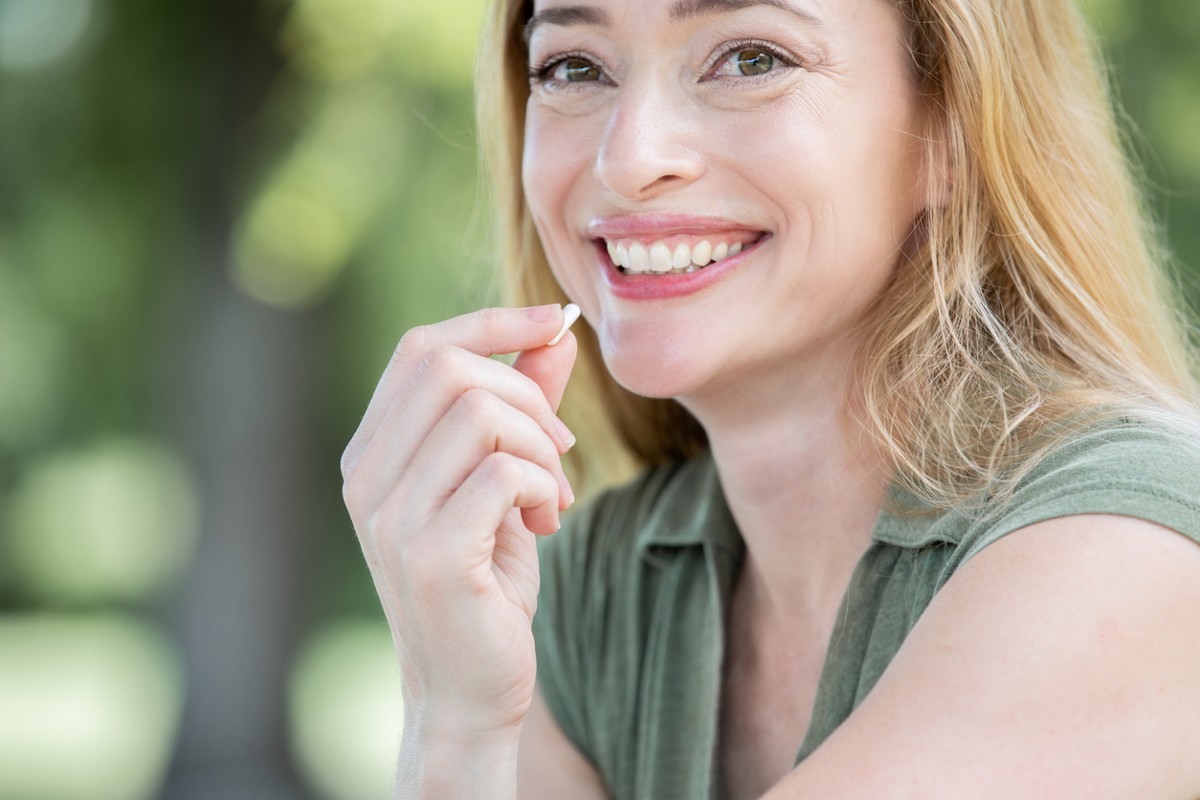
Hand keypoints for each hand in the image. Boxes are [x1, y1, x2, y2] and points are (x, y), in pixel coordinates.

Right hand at [341, 304, 577, 741]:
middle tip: (559, 452)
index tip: (556, 319)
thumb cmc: (486, 582)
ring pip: (480, 414)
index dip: (492, 320)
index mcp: (373, 453)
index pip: (422, 348)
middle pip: (450, 368)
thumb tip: (555, 332)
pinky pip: (501, 473)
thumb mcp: (504, 481)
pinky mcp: (429, 556)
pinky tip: (545, 523)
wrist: (469, 690)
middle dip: (528, 395)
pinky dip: (541, 486)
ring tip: (553, 497)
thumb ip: (521, 407)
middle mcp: (365, 478)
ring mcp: (389, 518)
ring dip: (540, 447)